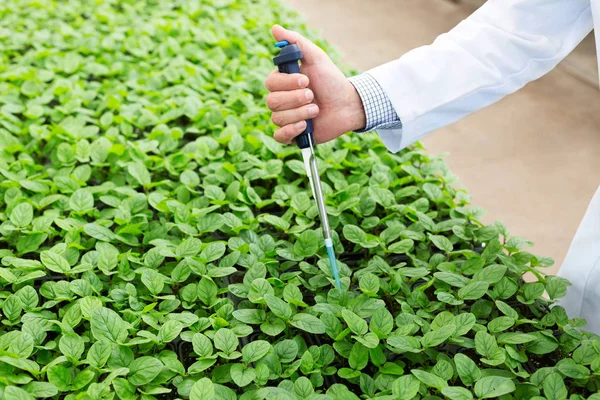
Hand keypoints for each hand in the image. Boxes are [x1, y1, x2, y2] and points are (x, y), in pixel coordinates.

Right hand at [265, 25, 365, 144]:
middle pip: (272, 101)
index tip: (306, 80)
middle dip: (295, 99)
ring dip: (300, 113)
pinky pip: (280, 136)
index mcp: (283, 82)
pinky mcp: (293, 135)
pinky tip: (306, 125)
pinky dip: (291, 131)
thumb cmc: (331, 80)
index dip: (287, 83)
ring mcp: (286, 118)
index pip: (270, 83)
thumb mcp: (316, 58)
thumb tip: (275, 28)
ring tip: (317, 110)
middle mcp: (281, 100)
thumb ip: (296, 43)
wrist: (347, 104)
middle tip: (313, 95)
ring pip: (278, 118)